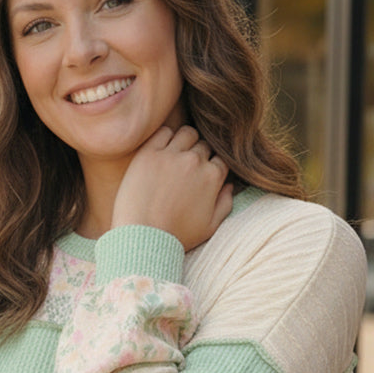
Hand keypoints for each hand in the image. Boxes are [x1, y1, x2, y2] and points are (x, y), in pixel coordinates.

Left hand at [111, 125, 233, 250]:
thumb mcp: (210, 227)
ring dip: (185, 142)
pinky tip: (160, 152)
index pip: (220, 160)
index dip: (212, 167)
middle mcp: (195, 161)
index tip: (201, 176)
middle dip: (198, 155)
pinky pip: (163, 132)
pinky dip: (165, 138)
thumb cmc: (177, 237)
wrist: (143, 240)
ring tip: (175, 157)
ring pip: (186, 134)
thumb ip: (225, 204)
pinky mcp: (149, 154)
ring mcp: (171, 155)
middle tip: (185, 171)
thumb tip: (230, 186)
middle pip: (204, 145)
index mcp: (213, 177)